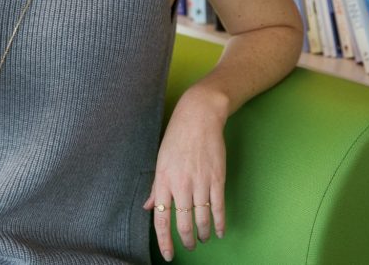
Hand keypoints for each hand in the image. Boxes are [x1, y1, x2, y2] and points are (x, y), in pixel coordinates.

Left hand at [143, 88, 227, 261]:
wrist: (199, 117)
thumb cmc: (176, 137)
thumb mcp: (160, 161)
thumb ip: (156, 187)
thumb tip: (149, 207)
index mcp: (164, 181)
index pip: (162, 219)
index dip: (165, 241)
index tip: (168, 254)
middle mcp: (181, 185)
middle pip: (184, 223)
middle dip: (187, 240)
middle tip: (189, 246)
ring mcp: (201, 182)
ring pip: (202, 218)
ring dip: (203, 233)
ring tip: (203, 239)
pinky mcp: (217, 178)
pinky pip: (218, 207)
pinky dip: (219, 223)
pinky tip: (219, 231)